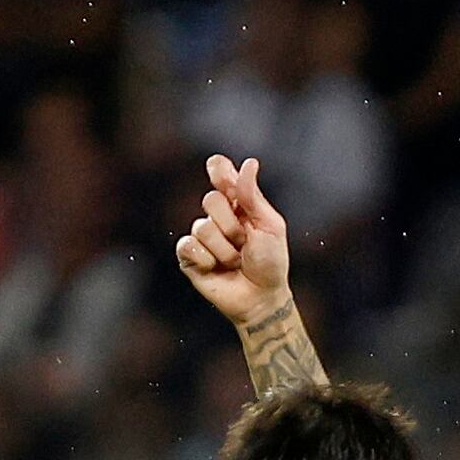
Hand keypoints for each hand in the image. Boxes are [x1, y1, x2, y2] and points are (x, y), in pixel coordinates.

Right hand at [177, 153, 290, 324]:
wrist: (262, 297)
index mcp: (238, 202)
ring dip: (225, 250)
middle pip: (211, 200)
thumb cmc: (271, 262)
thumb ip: (253, 196)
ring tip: (235, 261)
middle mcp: (217, 215)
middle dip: (233, 226)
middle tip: (245, 243)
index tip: (221, 175)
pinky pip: (189, 245)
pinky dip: (207, 259)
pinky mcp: (189, 256)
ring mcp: (202, 235)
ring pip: (203, 227)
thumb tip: (249, 162)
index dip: (218, 170)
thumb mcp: (269, 226)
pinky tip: (217, 268)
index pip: (220, 172)